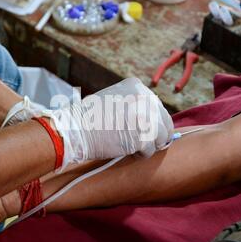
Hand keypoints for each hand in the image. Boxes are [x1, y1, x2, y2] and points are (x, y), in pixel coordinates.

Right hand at [46, 78, 173, 170]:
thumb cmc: (90, 118)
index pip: (157, 106)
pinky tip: (127, 150)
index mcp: (137, 86)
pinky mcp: (144, 136)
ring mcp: (146, 116)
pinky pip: (151, 151)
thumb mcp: (114, 99)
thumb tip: (153, 120)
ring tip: (131, 145)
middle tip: (140, 142)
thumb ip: (134, 104)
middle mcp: (145, 97)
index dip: (151, 122)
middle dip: (154, 134)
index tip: (139, 129)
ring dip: (149, 145)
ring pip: (162, 137)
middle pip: (165, 122)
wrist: (75, 129)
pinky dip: (140, 155)